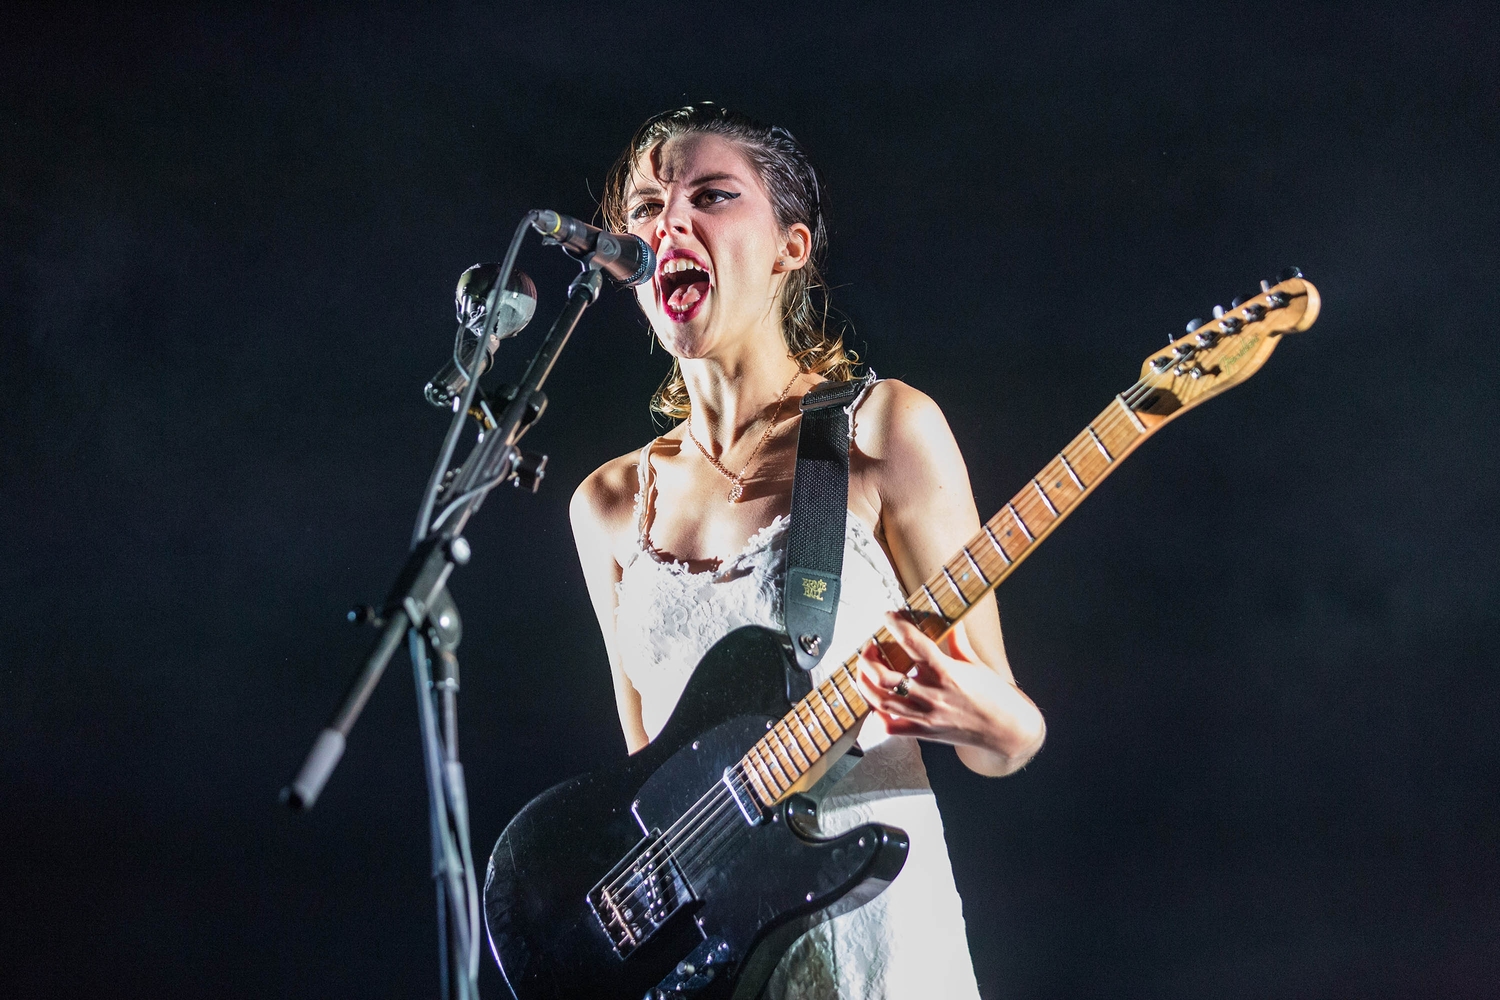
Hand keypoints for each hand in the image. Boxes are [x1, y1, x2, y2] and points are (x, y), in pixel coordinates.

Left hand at [856, 611, 1043, 771]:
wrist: (1008, 731)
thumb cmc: (996, 695)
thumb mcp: (977, 663)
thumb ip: (958, 640)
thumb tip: (952, 617)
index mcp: (947, 673)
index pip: (914, 644)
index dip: (896, 626)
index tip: (888, 616)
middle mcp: (933, 695)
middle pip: (886, 677)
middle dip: (869, 659)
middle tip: (869, 647)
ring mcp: (926, 717)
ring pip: (882, 702)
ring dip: (866, 684)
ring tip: (864, 670)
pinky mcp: (925, 733)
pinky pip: (892, 727)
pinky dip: (878, 714)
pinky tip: (876, 700)